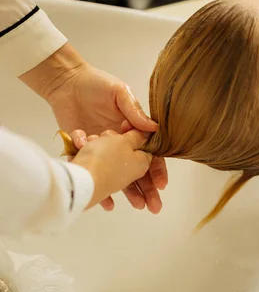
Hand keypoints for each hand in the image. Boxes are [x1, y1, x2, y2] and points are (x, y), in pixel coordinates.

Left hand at [20, 44, 167, 205]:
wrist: (65, 84)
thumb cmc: (96, 85)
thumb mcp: (120, 93)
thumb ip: (134, 111)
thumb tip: (154, 129)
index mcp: (133, 130)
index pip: (150, 154)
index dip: (157, 169)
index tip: (160, 184)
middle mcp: (121, 144)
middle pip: (138, 171)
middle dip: (147, 189)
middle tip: (153, 205)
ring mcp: (103, 151)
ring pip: (119, 177)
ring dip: (128, 193)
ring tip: (136, 206)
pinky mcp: (85, 153)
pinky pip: (94, 174)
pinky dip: (100, 188)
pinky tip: (106, 202)